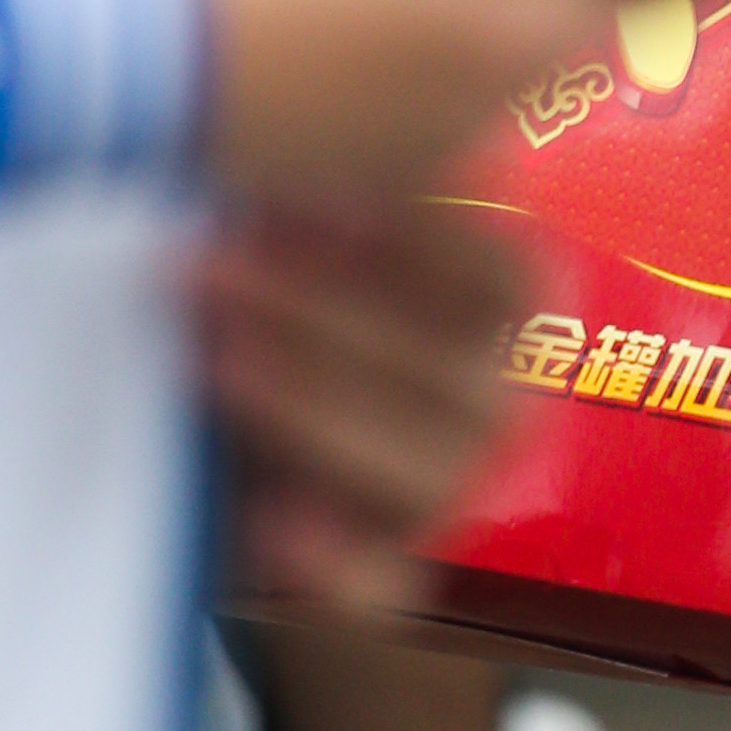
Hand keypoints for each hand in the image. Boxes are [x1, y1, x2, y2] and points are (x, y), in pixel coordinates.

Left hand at [192, 192, 514, 613]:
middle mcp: (513, 402)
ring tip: (211, 359)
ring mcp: (464, 496)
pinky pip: (384, 585)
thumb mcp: (340, 250)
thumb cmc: (325, 314)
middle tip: (210, 265)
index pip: (498, 270)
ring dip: (311, 408)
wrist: (315, 465)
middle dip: (317, 309)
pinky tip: (265, 519)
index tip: (301, 196)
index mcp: (521, 305)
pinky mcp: (400, 578)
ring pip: (425, 469)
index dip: (405, 232)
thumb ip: (337, 204)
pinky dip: (330, 560)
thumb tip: (277, 145)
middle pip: (448, 363)